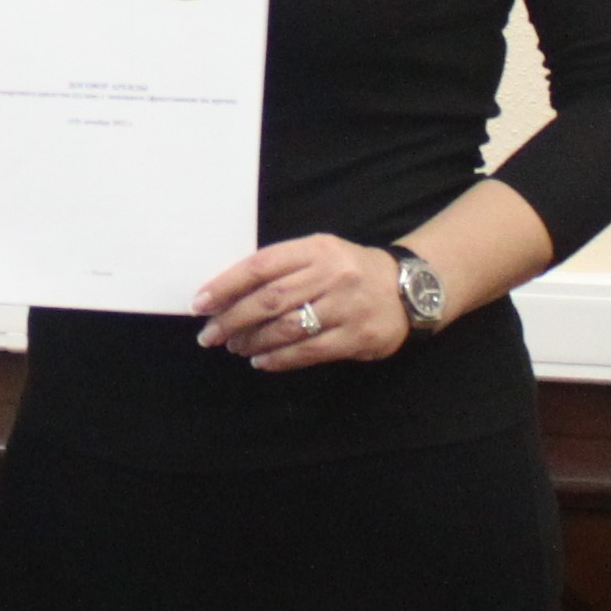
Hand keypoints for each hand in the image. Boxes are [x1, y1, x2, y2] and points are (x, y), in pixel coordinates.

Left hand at [192, 234, 408, 372]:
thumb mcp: (320, 254)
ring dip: (253, 341)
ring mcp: (346, 306)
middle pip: (269, 299)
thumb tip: (228, 294)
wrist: (410, 289)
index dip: (226, 285)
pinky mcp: (357, 337)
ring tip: (236, 347)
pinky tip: (262, 361)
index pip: (260, 266)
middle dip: (232, 319)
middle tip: (210, 335)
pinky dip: (279, 359)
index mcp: (316, 249)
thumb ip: (281, 268)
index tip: (200, 304)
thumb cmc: (350, 271)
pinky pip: (309, 351)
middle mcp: (332, 274)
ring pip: (286, 328)